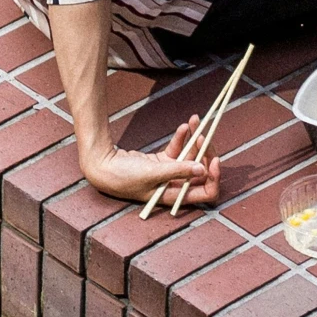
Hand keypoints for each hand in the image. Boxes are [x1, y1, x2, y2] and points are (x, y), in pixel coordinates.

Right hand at [81, 115, 222, 207]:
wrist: (102, 166)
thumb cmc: (124, 176)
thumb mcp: (151, 173)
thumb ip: (177, 171)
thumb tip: (203, 170)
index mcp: (175, 196)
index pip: (205, 193)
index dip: (214, 178)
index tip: (214, 160)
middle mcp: (175, 186)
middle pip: (201, 171)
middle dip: (206, 152)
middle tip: (205, 133)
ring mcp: (169, 173)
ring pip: (190, 157)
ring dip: (194, 139)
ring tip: (195, 120)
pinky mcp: (161, 162)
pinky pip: (178, 150)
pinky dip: (181, 138)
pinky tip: (184, 126)